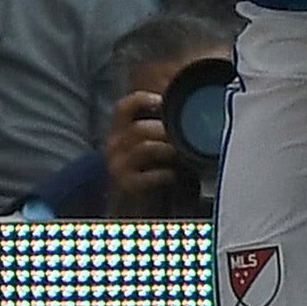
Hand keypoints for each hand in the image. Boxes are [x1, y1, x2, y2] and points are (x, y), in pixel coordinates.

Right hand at [102, 91, 180, 216]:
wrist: (136, 206)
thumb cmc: (150, 168)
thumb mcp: (151, 143)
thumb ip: (162, 126)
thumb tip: (192, 110)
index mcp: (119, 130)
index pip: (124, 107)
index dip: (143, 99)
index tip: (163, 101)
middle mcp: (113, 146)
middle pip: (139, 128)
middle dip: (166, 129)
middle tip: (187, 132)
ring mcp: (117, 167)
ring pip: (145, 148)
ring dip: (168, 149)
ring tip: (184, 152)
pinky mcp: (126, 186)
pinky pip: (147, 176)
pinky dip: (164, 174)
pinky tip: (174, 175)